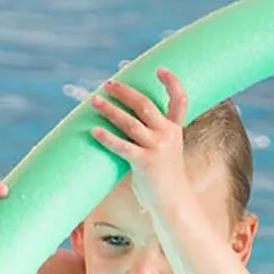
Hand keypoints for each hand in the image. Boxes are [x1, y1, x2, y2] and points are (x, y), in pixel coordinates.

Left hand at [90, 67, 187, 201]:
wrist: (173, 204)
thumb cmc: (164, 179)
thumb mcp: (165, 153)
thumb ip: (152, 137)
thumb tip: (123, 124)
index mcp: (174, 130)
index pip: (180, 100)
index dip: (171, 83)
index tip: (160, 69)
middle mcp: (167, 135)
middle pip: (144, 104)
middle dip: (124, 92)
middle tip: (107, 84)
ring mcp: (157, 148)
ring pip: (129, 122)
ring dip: (109, 110)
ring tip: (94, 102)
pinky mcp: (145, 162)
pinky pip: (122, 146)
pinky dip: (107, 137)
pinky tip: (94, 131)